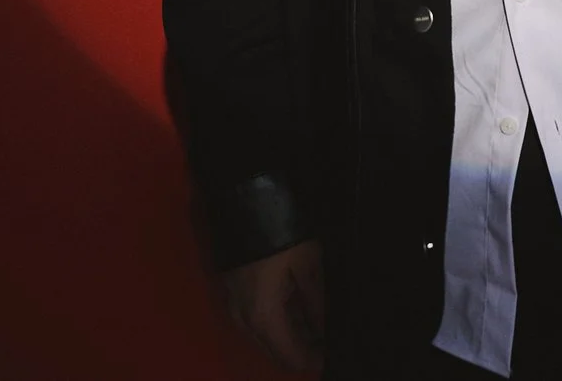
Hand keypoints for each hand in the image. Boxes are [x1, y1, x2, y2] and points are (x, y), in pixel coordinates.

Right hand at [219, 239, 324, 371]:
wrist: (241, 201)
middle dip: (300, 351)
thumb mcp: (308, 265)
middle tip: (326, 342)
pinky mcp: (230, 292)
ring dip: (288, 337)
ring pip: (263, 336)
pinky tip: (295, 310)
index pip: (290, 356)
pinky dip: (275, 322)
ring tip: (316, 325)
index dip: (313, 360)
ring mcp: (233, 306)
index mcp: (264, 315)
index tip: (331, 355)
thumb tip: (325, 329)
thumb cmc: (280, 232)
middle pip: (274, 351)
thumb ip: (317, 302)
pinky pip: (253, 320)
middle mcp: (243, 319)